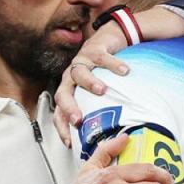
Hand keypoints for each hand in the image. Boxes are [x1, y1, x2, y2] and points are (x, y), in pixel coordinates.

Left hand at [53, 22, 129, 146]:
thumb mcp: (96, 93)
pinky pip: (102, 57)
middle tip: (79, 120)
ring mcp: (81, 62)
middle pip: (62, 93)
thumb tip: (110, 138)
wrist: (108, 41)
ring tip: (102, 90)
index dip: (61, 127)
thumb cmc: (102, 71)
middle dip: (69, 108)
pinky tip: (124, 71)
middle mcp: (71, 77)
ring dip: (89, 83)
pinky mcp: (94, 48)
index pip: (58, 112)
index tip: (70, 142)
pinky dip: (113, 64)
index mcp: (69, 91)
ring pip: (79, 73)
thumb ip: (98, 110)